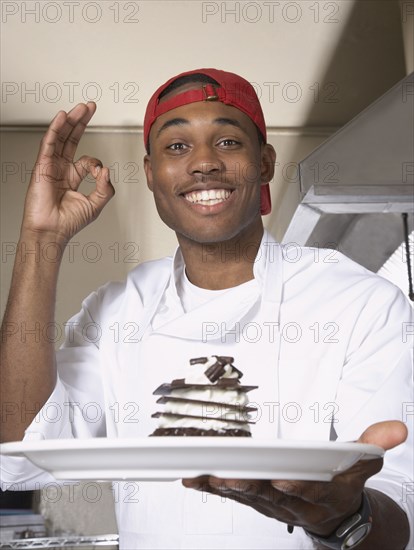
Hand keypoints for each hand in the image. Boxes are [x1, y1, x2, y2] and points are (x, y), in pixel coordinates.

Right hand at [21, 102, 114, 244]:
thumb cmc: (68, 223)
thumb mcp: (95, 204)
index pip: (86, 161)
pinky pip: (49, 143)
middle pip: (71, 140)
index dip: (96, 163)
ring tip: (81, 108)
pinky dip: (56, 129)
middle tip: (89, 108)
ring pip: (61, 137)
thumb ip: (105, 187)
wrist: (51, 232)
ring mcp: (51, 166)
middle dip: (81, 123)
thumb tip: (106, 169)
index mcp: (72, 178)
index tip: (100, 172)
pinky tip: (62, 117)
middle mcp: (61, 170)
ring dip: (71, 121)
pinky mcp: (42, 166)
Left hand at [182, 421, 406, 535]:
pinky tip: (192, 479)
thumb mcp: (362, 465)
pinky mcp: (255, 499)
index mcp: (320, 494)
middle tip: (228, 476)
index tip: (284, 481)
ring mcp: (271, 503)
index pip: (309, 493)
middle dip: (249, 487)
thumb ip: (374, 444)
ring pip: (245, 497)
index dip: (297, 488)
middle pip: (269, 496)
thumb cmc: (341, 485)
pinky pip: (231, 495)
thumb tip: (397, 428)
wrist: (332, 516)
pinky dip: (211, 488)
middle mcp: (292, 502)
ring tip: (202, 476)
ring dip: (223, 487)